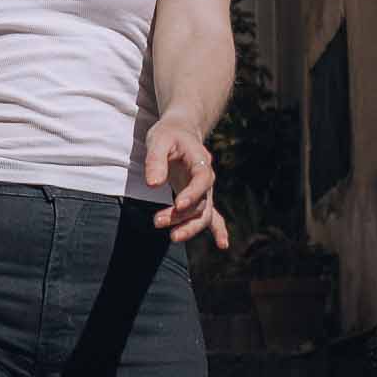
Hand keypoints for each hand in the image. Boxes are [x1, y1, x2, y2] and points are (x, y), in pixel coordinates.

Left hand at [144, 116, 228, 248]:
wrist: (180, 132)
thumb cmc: (168, 134)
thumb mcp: (158, 140)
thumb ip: (155, 160)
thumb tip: (153, 184)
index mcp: (200, 160)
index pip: (203, 179)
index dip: (193, 193)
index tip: (178, 205)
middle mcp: (206, 178)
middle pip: (202, 202)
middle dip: (182, 216)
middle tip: (158, 222)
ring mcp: (204, 190)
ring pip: (203, 214)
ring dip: (188, 226)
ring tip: (171, 236)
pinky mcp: (198, 197)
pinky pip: (212, 216)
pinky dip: (218, 230)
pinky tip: (223, 245)